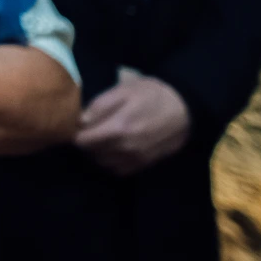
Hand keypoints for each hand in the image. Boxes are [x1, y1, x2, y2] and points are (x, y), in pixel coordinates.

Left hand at [75, 70, 190, 174]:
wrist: (185, 108)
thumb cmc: (151, 94)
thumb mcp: (123, 90)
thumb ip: (99, 106)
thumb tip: (80, 121)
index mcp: (117, 129)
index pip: (82, 141)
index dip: (75, 133)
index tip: (77, 125)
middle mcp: (125, 149)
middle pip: (91, 153)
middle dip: (86, 142)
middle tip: (88, 129)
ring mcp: (136, 159)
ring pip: (103, 163)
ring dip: (97, 153)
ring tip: (100, 137)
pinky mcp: (145, 164)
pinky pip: (119, 170)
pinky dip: (111, 161)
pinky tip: (113, 148)